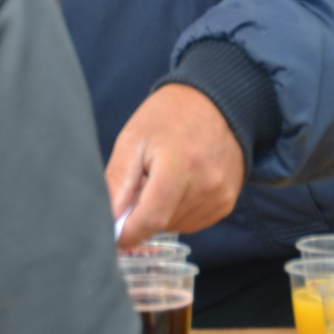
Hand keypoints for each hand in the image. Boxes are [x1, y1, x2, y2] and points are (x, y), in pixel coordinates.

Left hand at [106, 83, 244, 247]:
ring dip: (162, 211)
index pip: (149, 221)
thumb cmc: (168, 115)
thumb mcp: (133, 138)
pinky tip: (182, 182)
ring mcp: (219, 197)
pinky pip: (193, 221)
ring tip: (165, 175)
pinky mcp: (226, 202)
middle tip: (143, 180)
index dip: (126, 233)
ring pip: (176, 225)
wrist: (213, 100)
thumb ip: (117, 182)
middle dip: (143, 213)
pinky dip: (179, 209)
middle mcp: (205, 186)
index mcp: (178, 167)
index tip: (113, 230)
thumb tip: (107, 222)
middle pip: (161, 224)